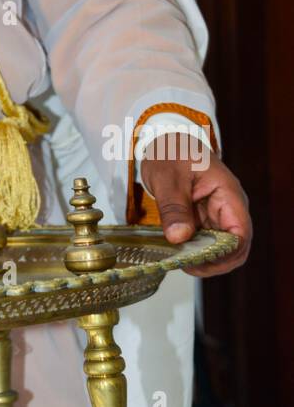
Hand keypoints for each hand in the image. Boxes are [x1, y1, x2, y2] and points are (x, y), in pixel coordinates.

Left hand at [140, 134, 250, 276]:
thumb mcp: (167, 177)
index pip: (240, 234)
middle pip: (234, 248)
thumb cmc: (171, 152)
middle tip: (184, 264)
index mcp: (228, 194)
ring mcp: (218, 215)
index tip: (198, 261)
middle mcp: (229, 208)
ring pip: (220, 249)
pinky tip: (176, 252)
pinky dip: (193, 250)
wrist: (164, 141)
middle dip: (212, 261)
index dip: (224, 254)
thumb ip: (173, 207)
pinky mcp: (205, 220)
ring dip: (202, 258)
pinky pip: (206, 242)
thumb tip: (179, 237)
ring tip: (177, 259)